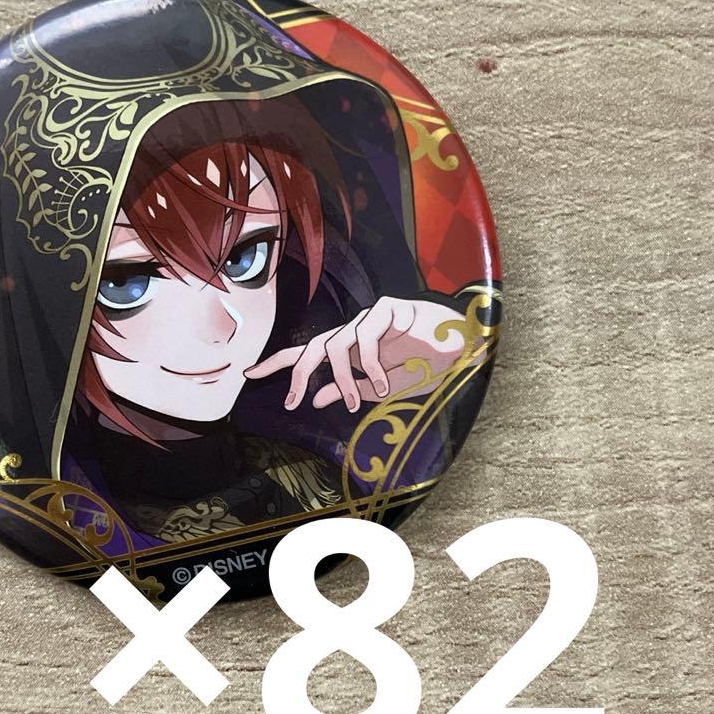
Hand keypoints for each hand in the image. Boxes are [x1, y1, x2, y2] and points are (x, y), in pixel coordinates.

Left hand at [243, 296, 468, 412]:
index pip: (305, 354)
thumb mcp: (384, 389)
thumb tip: (315, 399)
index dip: (277, 363)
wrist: (464, 350)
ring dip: (341, 380)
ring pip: (336, 346)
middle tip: (294, 402)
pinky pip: (365, 337)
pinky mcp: (386, 308)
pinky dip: (370, 365)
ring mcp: (368, 319)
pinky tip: (381, 384)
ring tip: (351, 404)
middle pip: (311, 348)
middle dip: (299, 375)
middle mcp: (353, 333)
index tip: (249, 374)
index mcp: (350, 351)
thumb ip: (351, 391)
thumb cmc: (427, 366)